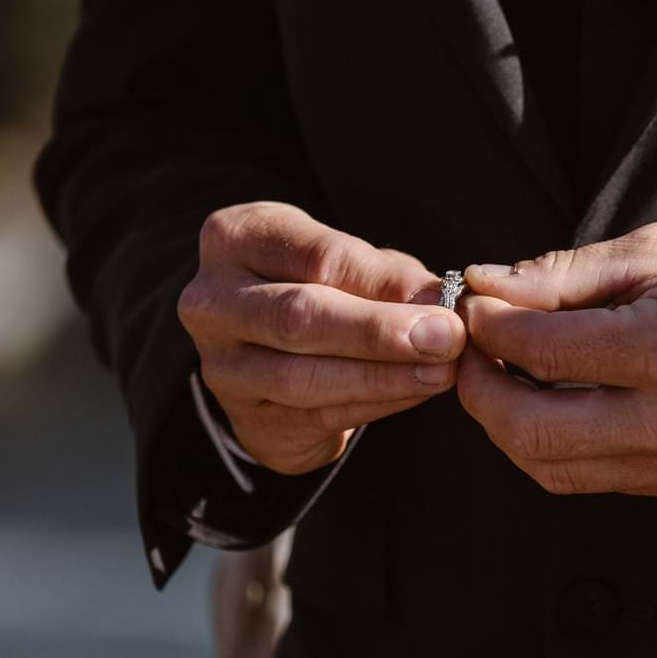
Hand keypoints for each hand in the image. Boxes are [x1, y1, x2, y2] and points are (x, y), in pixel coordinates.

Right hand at [177, 202, 465, 474]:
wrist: (268, 344)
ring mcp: (221, 366)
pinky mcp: (246, 418)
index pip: (316, 257)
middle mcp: (211, 302)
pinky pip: (314, 416)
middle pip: (299, 317)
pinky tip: (415, 393)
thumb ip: (386, 276)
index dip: (384, 284)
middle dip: (380, 333)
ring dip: (382, 377)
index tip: (444, 303)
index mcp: (235, 238)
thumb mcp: (346, 260)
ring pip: (302, 377)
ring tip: (439, 372)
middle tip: (445, 340)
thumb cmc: (317, 282)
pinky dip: (373, 405)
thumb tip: (439, 301)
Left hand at [456, 222, 656, 497]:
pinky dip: (558, 444)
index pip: (542, 353)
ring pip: (555, 470)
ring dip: (510, 427)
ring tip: (503, 377)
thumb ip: (564, 275)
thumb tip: (484, 285)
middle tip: (469, 353)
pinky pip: (597, 478)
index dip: (490, 327)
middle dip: (480, 393)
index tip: (474, 303)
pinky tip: (554, 401)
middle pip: (531, 435)